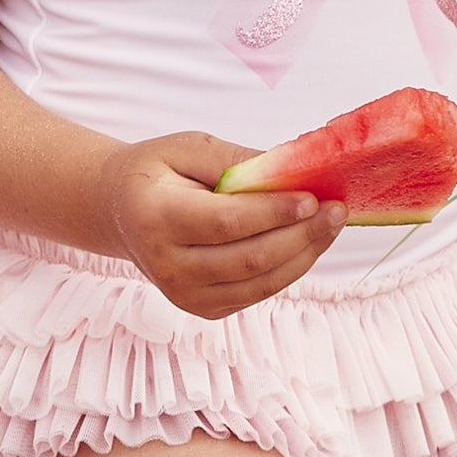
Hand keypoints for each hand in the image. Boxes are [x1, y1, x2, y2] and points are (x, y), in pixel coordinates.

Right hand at [98, 131, 344, 319]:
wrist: (120, 211)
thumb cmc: (155, 171)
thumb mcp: (185, 147)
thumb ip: (235, 161)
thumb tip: (290, 170)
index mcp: (155, 217)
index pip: (225, 222)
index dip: (273, 212)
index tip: (312, 196)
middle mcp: (166, 265)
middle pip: (249, 259)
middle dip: (301, 235)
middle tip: (336, 209)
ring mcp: (184, 295)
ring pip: (260, 282)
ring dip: (303, 255)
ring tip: (331, 224)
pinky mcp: (202, 309)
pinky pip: (256, 293)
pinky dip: (288, 269)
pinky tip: (306, 242)